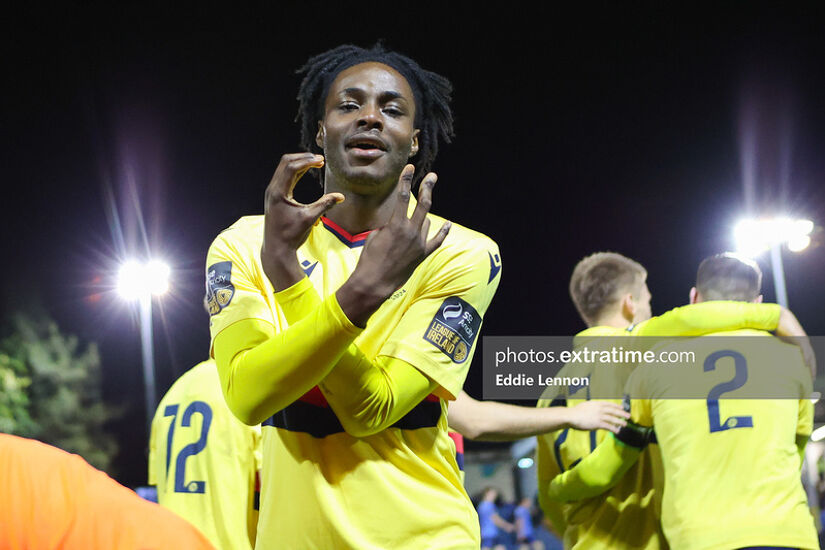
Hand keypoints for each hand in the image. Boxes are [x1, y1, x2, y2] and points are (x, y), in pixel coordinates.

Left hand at [261, 153, 343, 290]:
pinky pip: (285, 177)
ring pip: (284, 168)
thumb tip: (341, 196)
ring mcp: (273, 192)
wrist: (277, 248)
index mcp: (278, 192)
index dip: (307, 161)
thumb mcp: (310, 218)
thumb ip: (324, 205)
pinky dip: (296, 171)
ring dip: (300, 163)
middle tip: (320, 159)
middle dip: (303, 158)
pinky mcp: (276, 196)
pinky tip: (307, 171)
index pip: (291, 167)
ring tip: (316, 163)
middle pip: (285, 163)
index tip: (321, 160)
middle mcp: (273, 189)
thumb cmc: (292, 235)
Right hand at [338, 164, 449, 325]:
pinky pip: (437, 240)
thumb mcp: (374, 235)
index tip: (410, 167)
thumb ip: (387, 225)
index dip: (406, 180)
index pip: (403, 196)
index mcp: (396, 224)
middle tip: (432, 176)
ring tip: (415, 217)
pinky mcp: (423, 254)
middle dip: (427, 187)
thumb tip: (395, 221)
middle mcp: (411, 231)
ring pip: (426, 222)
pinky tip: (447, 224)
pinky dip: (443, 232)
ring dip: (422, 217)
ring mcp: (419, 243)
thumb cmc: (369, 258)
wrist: (374, 282)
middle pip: (423, 204)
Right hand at [565, 401, 629, 433]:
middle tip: (628, 416)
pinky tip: (617, 431)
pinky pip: (608, 426)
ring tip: (625, 424)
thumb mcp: (586, 405)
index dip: (617, 406)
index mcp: (597, 403)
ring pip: (613, 419)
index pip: (610, 404)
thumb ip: (593, 406)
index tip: (622, 407)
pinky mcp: (598, 423)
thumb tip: (596, 408)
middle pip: (614, 411)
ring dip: (620, 422)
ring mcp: (599, 416)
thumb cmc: (576, 411)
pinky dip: (614, 429)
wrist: (571, 416)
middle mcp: (600, 409)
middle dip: (622, 413)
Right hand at [776, 306, 816, 378]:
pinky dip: (805, 357)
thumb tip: (767, 355)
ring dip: (811, 366)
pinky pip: (804, 349)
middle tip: (810, 381)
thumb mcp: (775, 340)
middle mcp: (803, 342)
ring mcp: (802, 340)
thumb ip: (775, 347)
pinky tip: (805, 364)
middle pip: (810, 359)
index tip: (806, 377)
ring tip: (810, 376)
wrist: (776, 315)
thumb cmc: (774, 326)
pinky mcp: (800, 337)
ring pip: (810, 356)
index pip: (806, 358)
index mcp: (798, 343)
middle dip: (811, 370)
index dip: (807, 367)